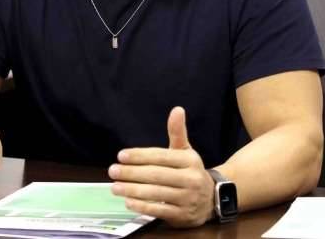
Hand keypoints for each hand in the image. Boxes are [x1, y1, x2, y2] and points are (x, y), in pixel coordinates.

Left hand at [109, 106, 214, 227]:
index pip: (161, 156)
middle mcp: (190, 179)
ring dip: (133, 190)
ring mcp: (187, 198)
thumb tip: (177, 109)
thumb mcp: (185, 152)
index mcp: (190, 161)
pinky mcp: (182, 216)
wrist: (211, 200)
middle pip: (156, 175)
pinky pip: (159, 210)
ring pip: (156, 193)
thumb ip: (177, 132)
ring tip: (115, 187)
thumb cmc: (190, 172)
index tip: (121, 155)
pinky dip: (142, 206)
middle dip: (132, 173)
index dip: (140, 156)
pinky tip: (128, 201)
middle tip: (113, 170)